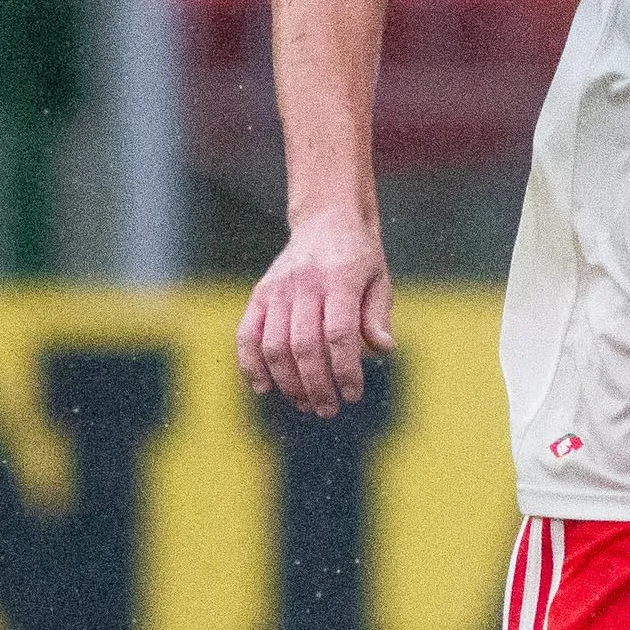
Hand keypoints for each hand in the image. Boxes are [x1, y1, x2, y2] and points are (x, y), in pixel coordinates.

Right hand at [237, 213, 394, 417]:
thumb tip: (383, 349)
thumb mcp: (379, 280)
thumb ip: (377, 315)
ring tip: (306, 404)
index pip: (338, 334)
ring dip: (288, 382)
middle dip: (316, 385)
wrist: (327, 220)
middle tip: (328, 410)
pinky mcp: (259, 294)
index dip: (344, 370)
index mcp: (340, 278)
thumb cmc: (359, 258)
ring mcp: (278, 288)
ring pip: (274, 345)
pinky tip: (263, 388)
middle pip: (304, 345)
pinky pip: (247, 335)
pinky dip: (250, 365)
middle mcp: (304, 283)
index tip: (352, 396)